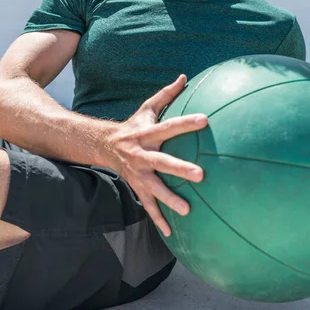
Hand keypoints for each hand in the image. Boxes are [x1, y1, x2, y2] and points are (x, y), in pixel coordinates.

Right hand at [105, 75, 207, 236]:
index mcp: (146, 134)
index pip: (169, 126)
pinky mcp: (136, 187)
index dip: (185, 123)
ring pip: (153, 189)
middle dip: (179, 169)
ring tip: (187, 210)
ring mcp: (138, 174)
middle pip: (161, 162)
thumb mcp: (147, 109)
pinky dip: (158, 220)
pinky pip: (147, 206)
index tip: (205, 120)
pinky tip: (171, 233)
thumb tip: (185, 76)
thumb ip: (166, 94)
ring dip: (169, 200)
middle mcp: (141, 155)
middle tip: (201, 175)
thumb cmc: (133, 126)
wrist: (104, 145)